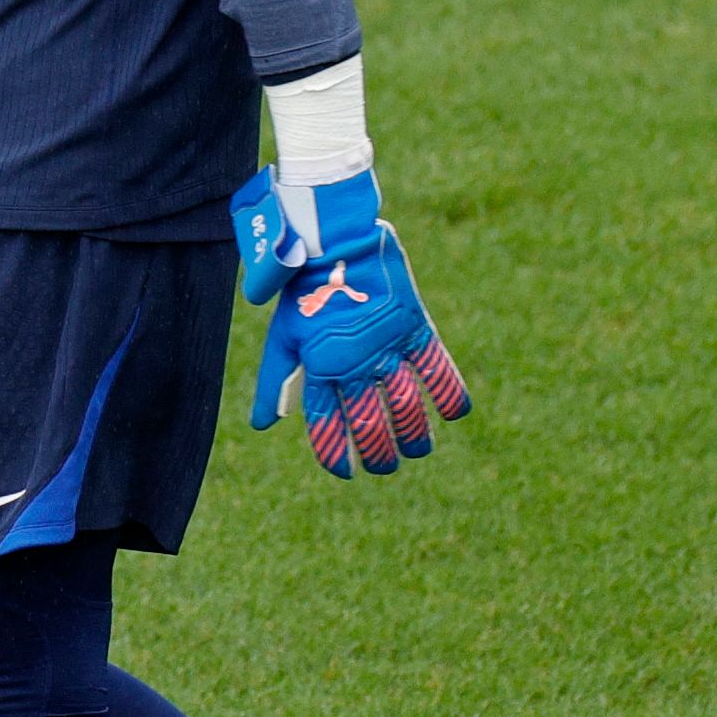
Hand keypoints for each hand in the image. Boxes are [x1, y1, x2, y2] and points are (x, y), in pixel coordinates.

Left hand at [241, 169, 473, 478]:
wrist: (337, 242)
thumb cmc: (306, 291)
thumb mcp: (285, 336)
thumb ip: (276, 380)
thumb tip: (262, 425)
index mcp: (320, 367)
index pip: (327, 425)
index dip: (335, 454)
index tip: (345, 473)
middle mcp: (355, 363)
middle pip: (371, 423)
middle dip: (378, 453)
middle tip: (384, 466)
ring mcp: (388, 347)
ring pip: (407, 406)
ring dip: (414, 435)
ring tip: (416, 452)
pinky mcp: (415, 328)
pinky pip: (438, 369)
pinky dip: (450, 394)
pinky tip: (454, 414)